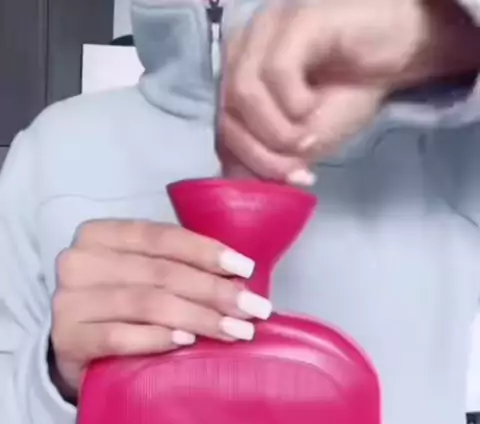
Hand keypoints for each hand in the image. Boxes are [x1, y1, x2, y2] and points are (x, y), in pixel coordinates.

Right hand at [50, 219, 269, 399]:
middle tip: (254, 309)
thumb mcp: (140, 278)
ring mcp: (68, 301)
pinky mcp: (68, 339)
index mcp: (99, 235)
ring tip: (236, 331)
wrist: (76, 354)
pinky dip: (156, 339)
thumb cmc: (118, 313)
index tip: (246, 269)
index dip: (205, 251)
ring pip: (145, 304)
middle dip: (214, 291)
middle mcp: (79, 262)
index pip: (159, 237)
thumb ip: (175, 268)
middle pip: (160, 273)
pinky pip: (118, 336)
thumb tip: (240, 279)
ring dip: (198, 317)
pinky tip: (186, 343)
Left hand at [219, 0, 478, 180]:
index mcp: (239, 77)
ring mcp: (267, 30)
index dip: (246, 166)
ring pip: (243, 94)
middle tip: (299, 170)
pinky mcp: (297, 20)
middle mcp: (244, 49)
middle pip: (225, 114)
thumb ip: (271, 160)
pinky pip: (276, 71)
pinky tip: (316, 107)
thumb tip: (243, 186)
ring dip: (277, 133)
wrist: (400, 53)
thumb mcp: (306, 141)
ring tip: (309, 140)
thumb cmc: (351, 92)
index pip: (219, 130)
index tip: (286, 182)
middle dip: (261, 157)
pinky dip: (294, 104)